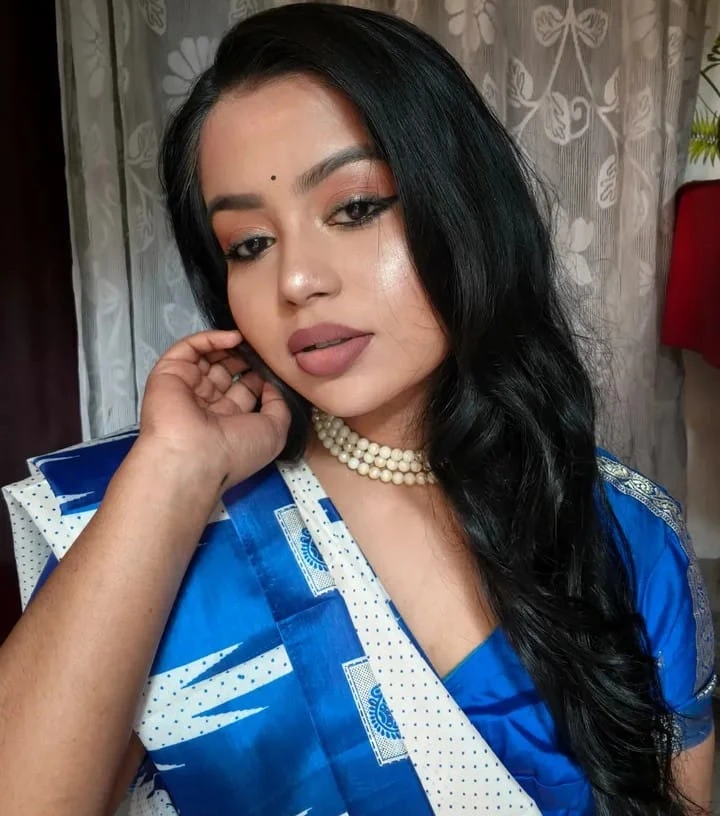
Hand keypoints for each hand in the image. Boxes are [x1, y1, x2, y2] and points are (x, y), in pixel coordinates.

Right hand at [139, 330, 290, 488]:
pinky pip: (190, 348)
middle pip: (226, 371)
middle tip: (262, 347)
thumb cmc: (235, 451)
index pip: (244, 391)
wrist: (193, 454)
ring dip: (229, 347)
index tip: (274, 363)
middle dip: (244, 358)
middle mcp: (207, 404)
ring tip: (250, 340)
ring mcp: (187, 387)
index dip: (259, 375)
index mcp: (228, 421)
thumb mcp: (274, 432)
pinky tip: (234, 337)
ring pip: (208, 357)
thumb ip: (279, 406)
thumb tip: (272, 386)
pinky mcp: (170, 372)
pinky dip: (211, 338)